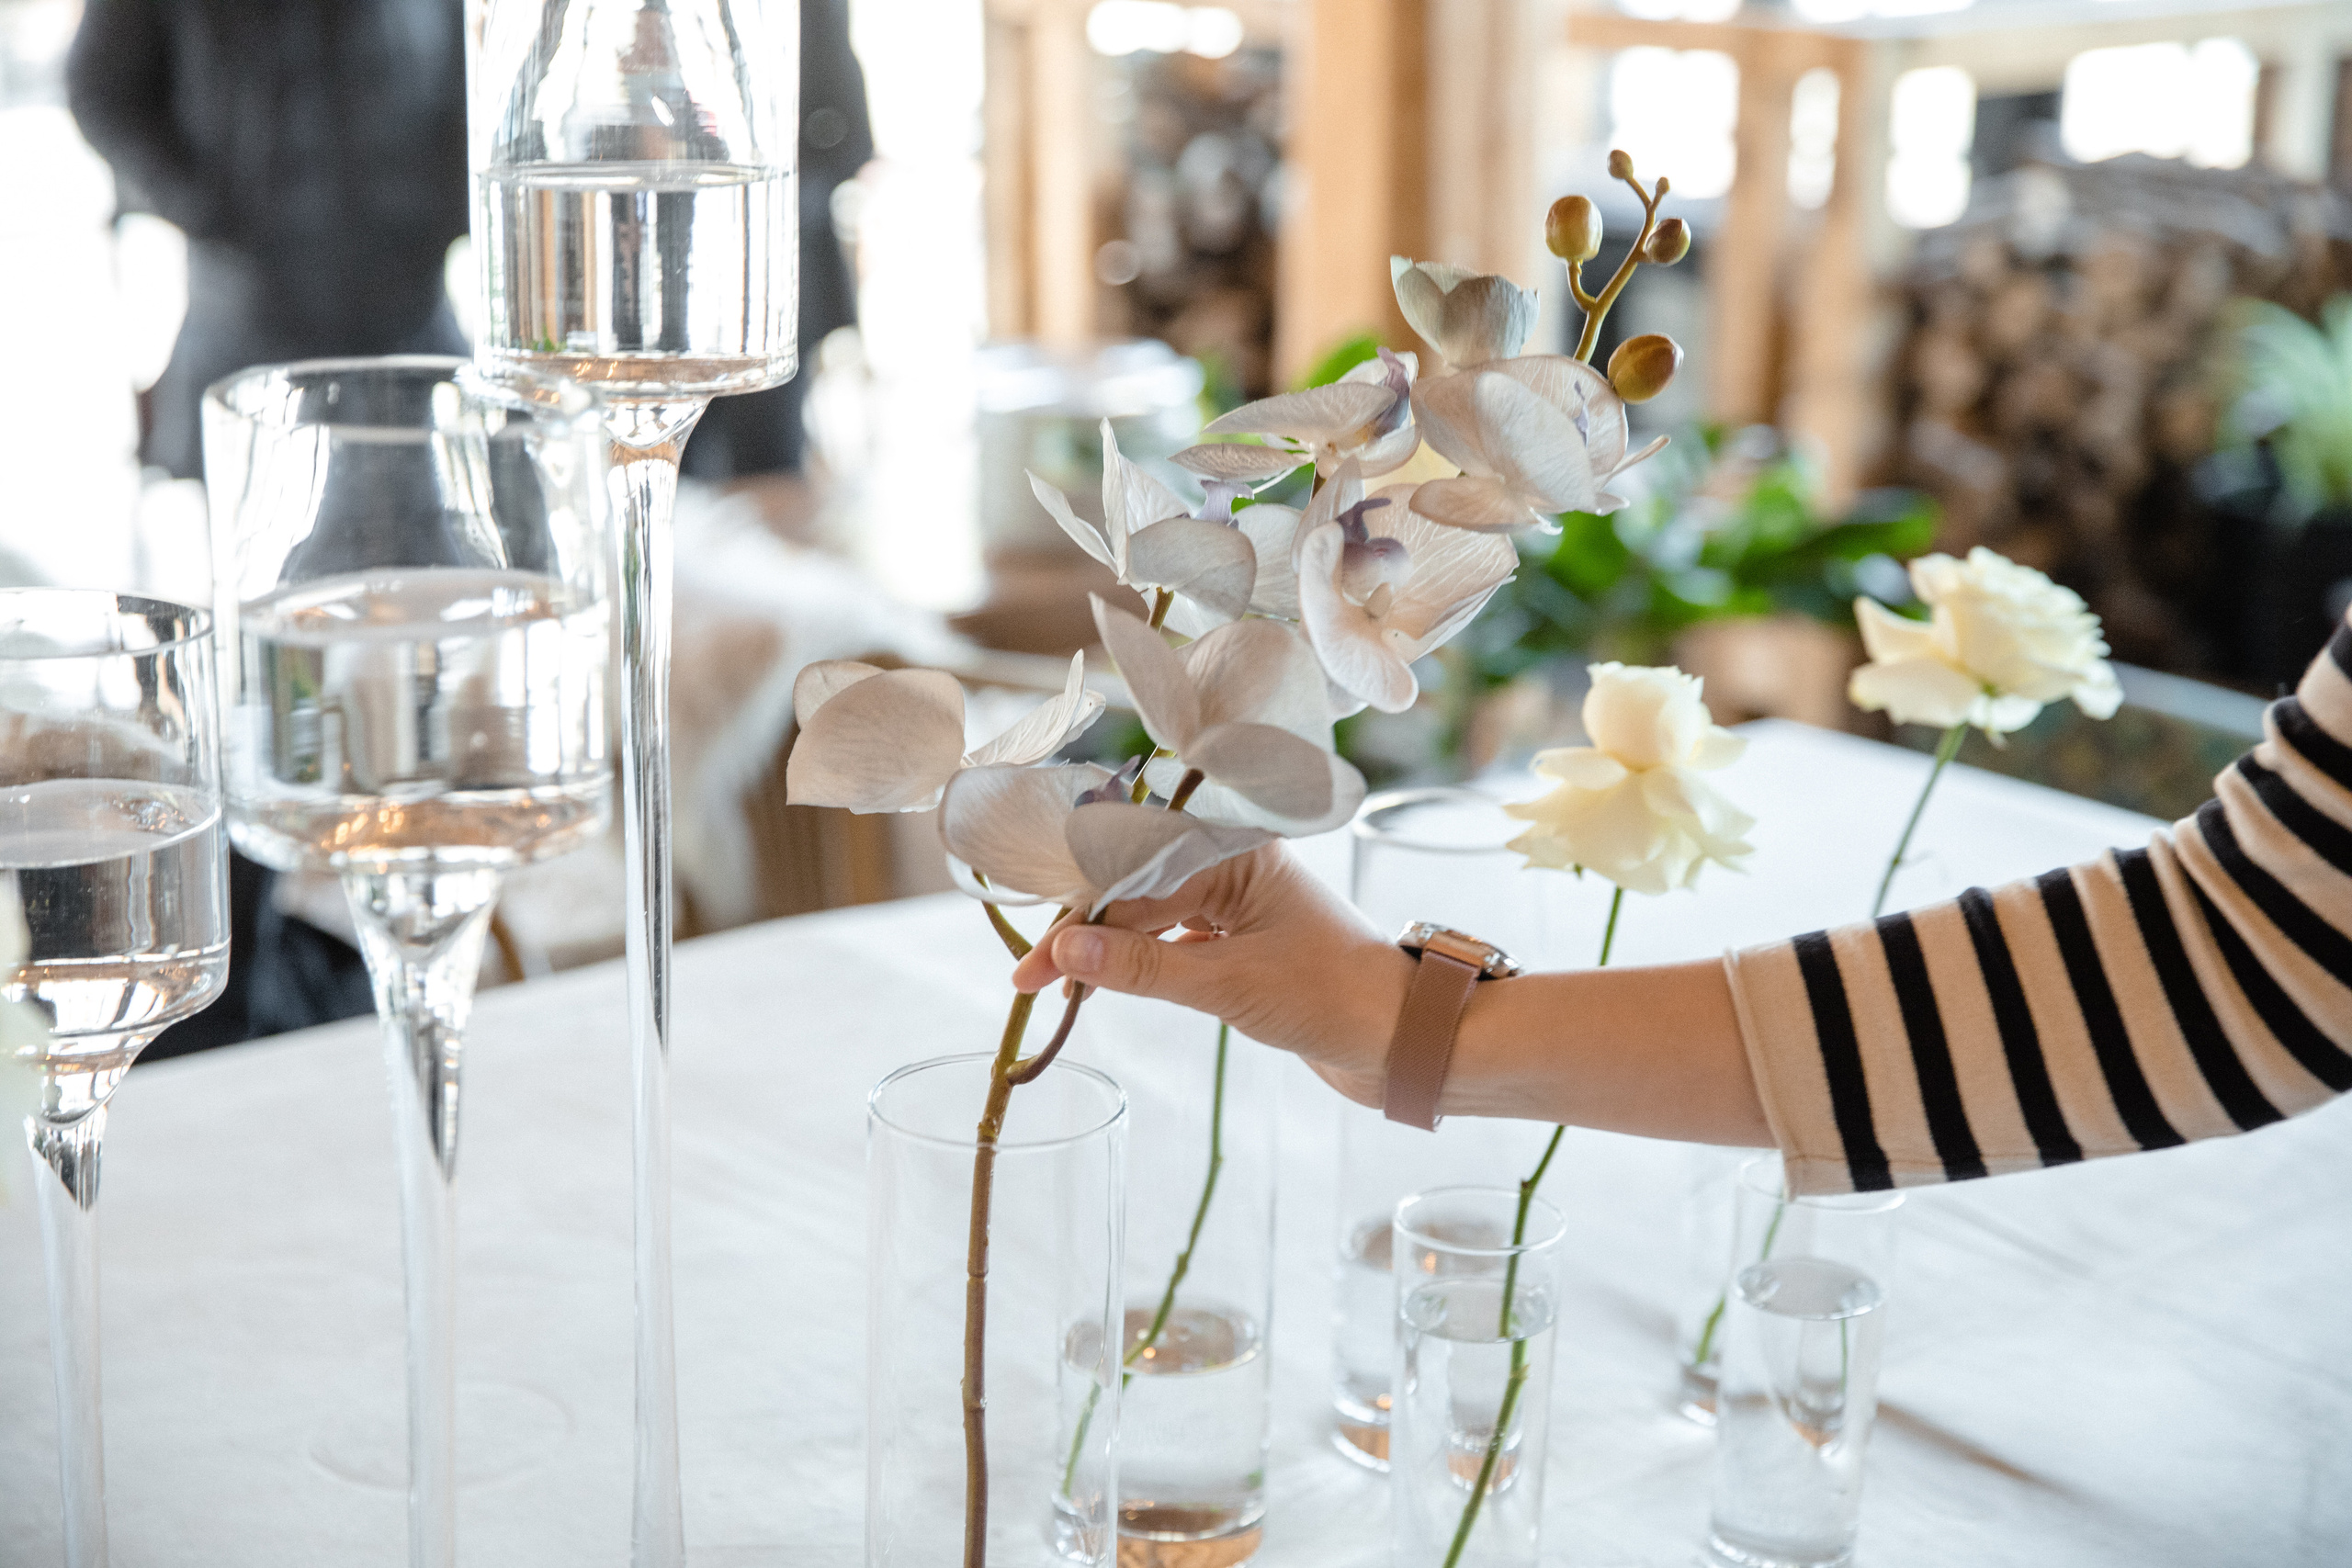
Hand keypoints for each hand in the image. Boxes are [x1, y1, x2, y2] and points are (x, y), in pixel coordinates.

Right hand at [1010, 844, 1413, 1108]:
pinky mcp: (1240, 939)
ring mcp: (1237, 901)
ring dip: (1106, 952)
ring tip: (1058, 992)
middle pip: (1135, 890)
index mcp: (1237, 849)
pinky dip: (1136, 964)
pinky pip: (1170, 939)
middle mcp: (1234, 864)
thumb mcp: (1229, 985)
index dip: (1080, 913)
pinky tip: (1102, 985)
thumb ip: (1143, 968)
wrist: (1404, 1040)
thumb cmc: (1334, 998)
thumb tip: (1066, 951)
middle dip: (1084, 934)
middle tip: (1029, 982)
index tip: (1037, 958)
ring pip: (1149, 917)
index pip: (1135, 870)